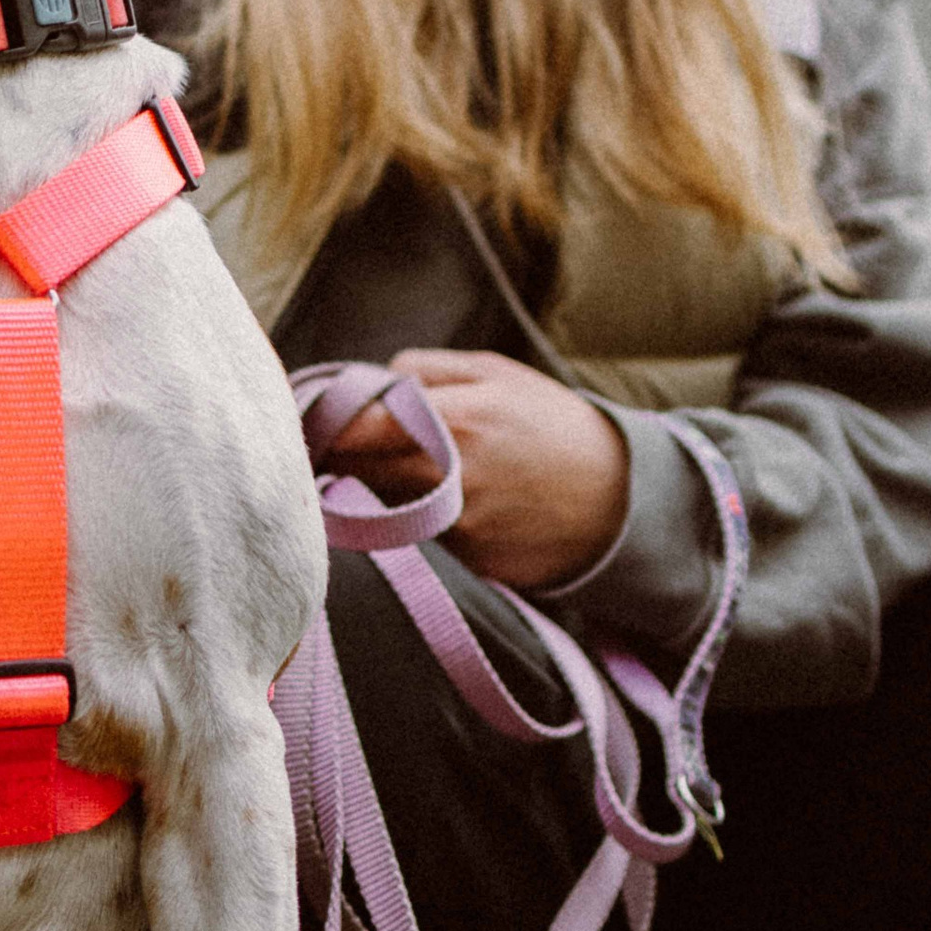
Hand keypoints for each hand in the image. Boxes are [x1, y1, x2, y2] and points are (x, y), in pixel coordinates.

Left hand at [318, 349, 629, 589]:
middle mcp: (448, 475)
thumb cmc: (552, 425)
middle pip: (356, 468)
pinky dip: (413, 521)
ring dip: (373, 488)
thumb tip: (373, 380)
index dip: (324, 420)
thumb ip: (427, 369)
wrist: (618, 500)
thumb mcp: (497, 373)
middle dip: (341, 455)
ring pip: (379, 505)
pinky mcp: (464, 561)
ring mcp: (455, 524)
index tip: (311, 416)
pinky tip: (440, 505)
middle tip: (336, 443)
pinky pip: (416, 536)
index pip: (356, 424)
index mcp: (453, 418)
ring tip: (397, 471)